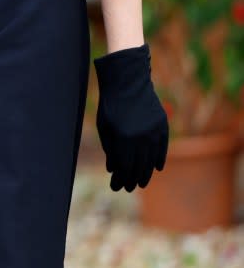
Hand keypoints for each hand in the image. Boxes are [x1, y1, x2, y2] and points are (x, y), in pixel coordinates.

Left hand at [94, 43, 168, 191]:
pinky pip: (163, 147)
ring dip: (146, 173)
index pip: (124, 167)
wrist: (127, 80)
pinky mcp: (162, 124)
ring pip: (151, 160)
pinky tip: (156, 168)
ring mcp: (153, 131)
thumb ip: (109, 149)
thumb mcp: (105, 126)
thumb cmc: (111, 104)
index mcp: (122, 138)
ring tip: (141, 182)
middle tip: (128, 188)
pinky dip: (160, 158)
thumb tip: (113, 170)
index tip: (117, 187)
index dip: (120, 179)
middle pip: (138, 166)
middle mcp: (140, 137)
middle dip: (132, 179)